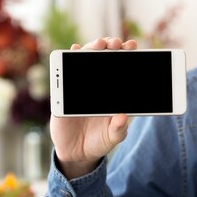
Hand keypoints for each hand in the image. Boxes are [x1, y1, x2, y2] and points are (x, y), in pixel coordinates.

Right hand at [50, 37, 136, 178]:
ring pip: (86, 61)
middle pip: (105, 60)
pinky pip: (67, 73)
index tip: (132, 46)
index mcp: (113, 93)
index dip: (126, 56)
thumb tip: (122, 117)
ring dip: (92, 49)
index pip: (122, 69)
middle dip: (111, 48)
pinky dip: (70, 59)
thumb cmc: (99, 142)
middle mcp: (98, 86)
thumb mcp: (113, 138)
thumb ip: (118, 129)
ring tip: (99, 43)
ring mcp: (81, 86)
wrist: (77, 153)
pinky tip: (75, 50)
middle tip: (116, 43)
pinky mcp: (65, 92)